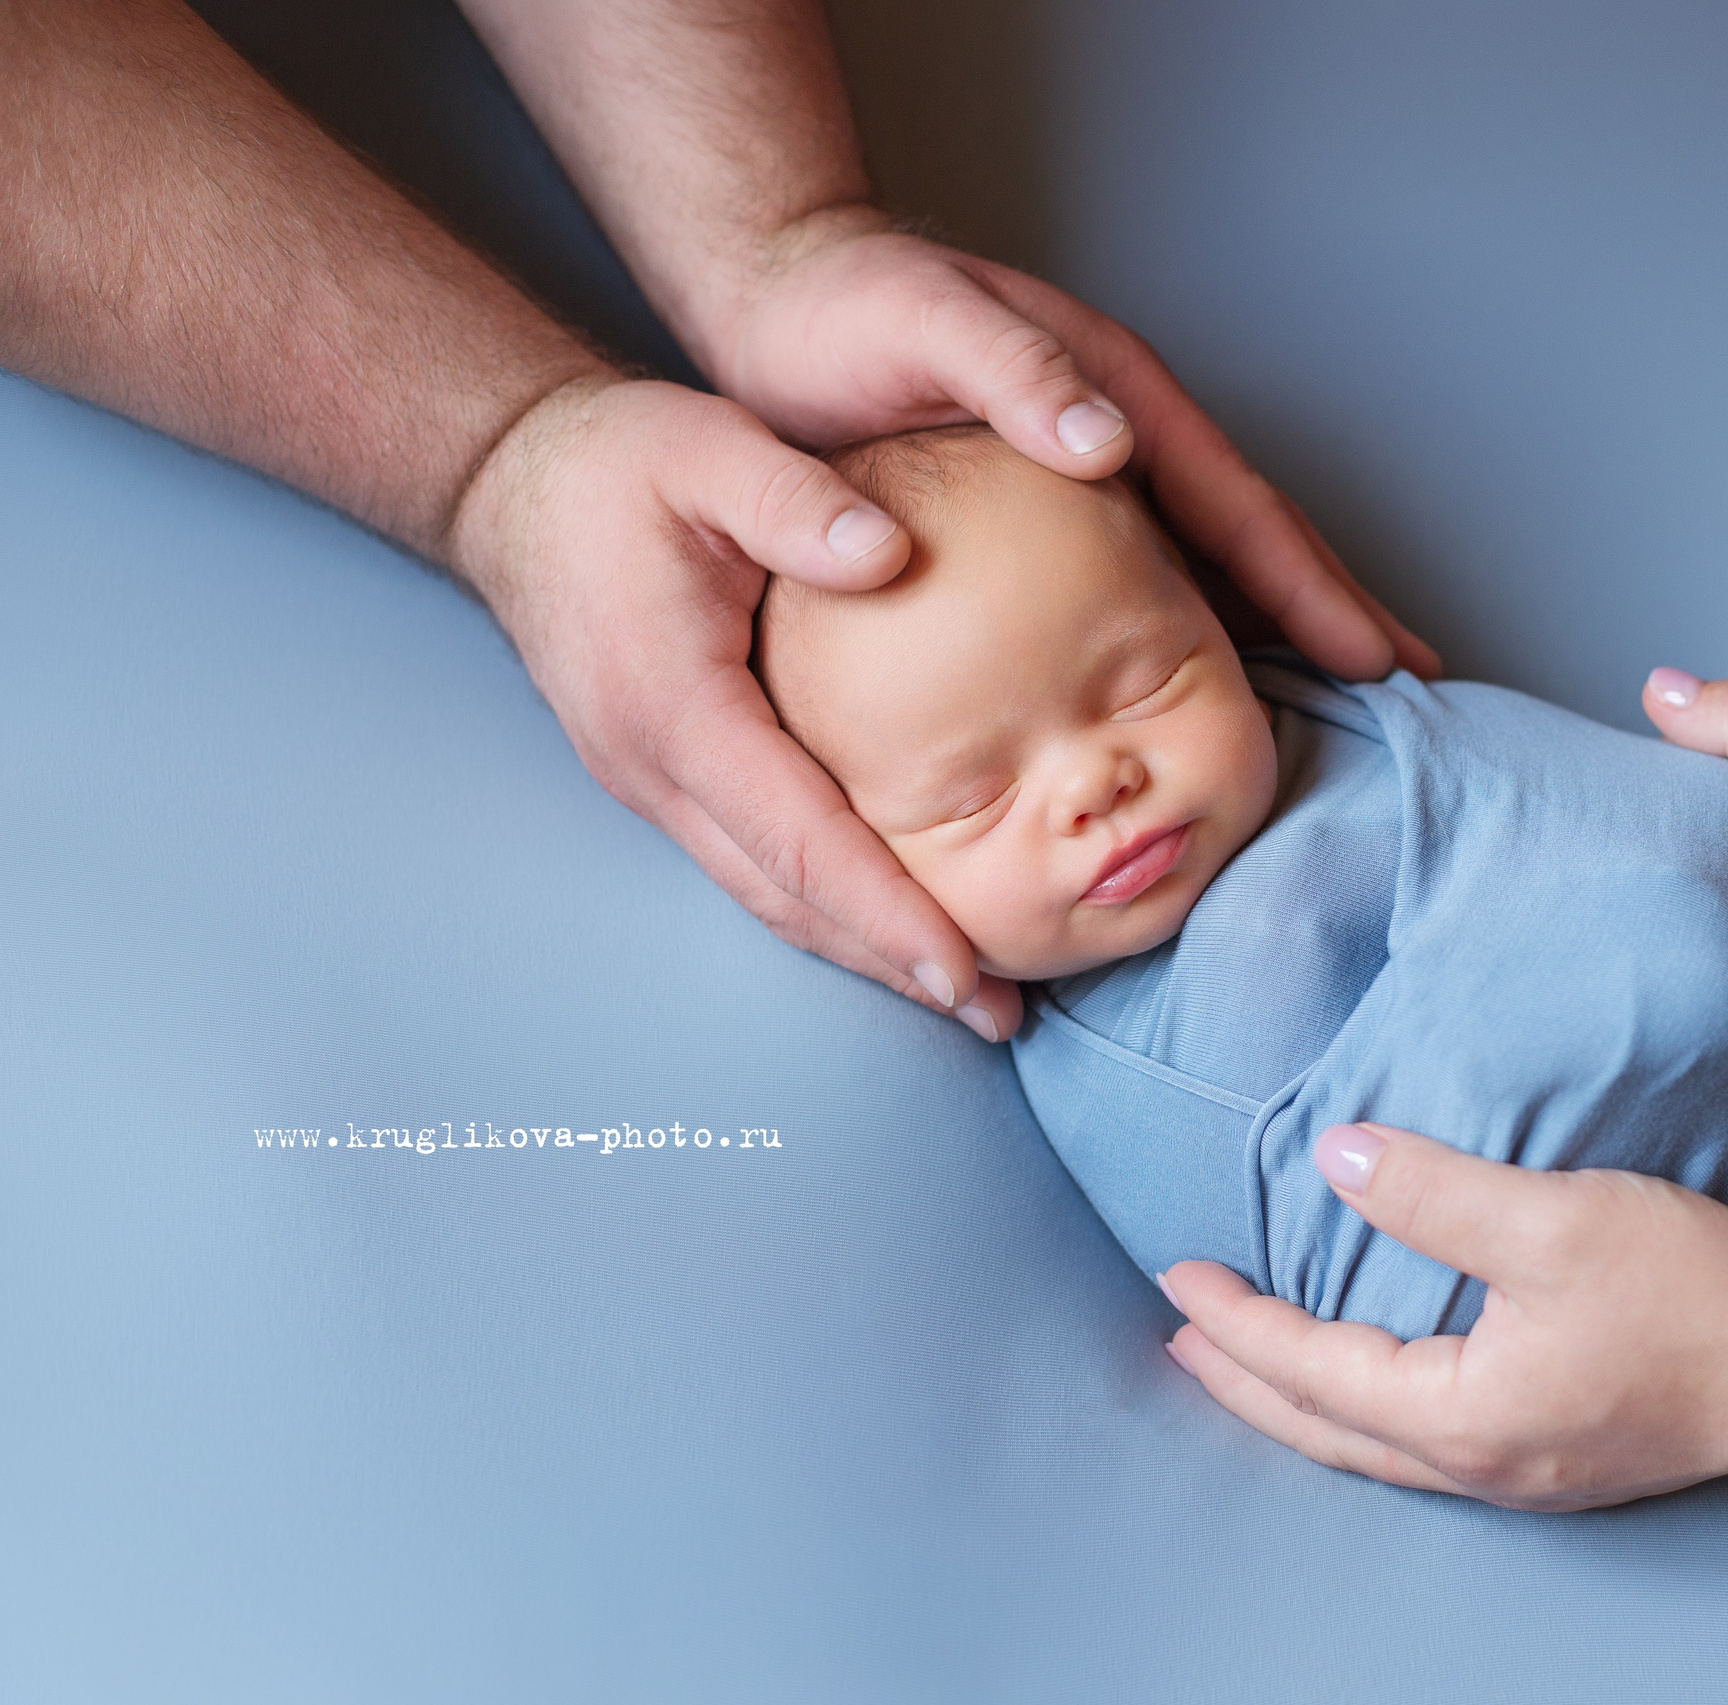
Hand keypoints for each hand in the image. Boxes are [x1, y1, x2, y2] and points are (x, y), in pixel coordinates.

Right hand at [447, 373, 1019, 1039]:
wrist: (510, 480)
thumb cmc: (614, 461)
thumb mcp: (706, 448)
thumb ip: (793, 501)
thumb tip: (890, 553)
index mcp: (676, 707)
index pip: (797, 838)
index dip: (883, 912)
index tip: (961, 971)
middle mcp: (655, 768)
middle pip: (786, 898)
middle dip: (890, 963)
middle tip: (997, 1012)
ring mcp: (652, 781)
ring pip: (766, 894)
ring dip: (862, 948)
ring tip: (965, 990)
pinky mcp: (665, 775)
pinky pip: (754, 861)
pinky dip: (826, 901)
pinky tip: (891, 915)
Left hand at [699, 204, 1438, 681]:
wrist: (777, 298)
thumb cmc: (847, 305)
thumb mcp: (925, 319)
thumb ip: (1015, 372)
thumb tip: (1110, 442)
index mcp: (1121, 399)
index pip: (1239, 506)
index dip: (1308, 586)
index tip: (1372, 656)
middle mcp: (1124, 443)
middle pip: (1249, 543)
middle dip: (1328, 615)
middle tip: (1404, 689)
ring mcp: (1093, 483)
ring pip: (1203, 570)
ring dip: (1268, 636)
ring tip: (1329, 709)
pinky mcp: (1046, 521)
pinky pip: (1136, 589)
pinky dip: (1178, 644)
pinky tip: (1187, 700)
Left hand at [1160, 1122, 1727, 1509]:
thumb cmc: (1696, 1295)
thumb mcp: (1555, 1222)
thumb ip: (1435, 1193)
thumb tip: (1336, 1159)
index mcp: (1459, 1417)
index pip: (1309, 1368)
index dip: (1236, 1321)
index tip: (1177, 1274)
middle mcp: (1477, 1464)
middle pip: (1322, 1428)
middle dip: (1243, 1381)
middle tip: (1178, 1337)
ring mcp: (1520, 1471)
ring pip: (1370, 1443)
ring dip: (1299, 1397)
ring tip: (1250, 1358)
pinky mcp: (1557, 1455)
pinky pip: (1420, 1438)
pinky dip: (1363, 1404)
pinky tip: (1370, 1372)